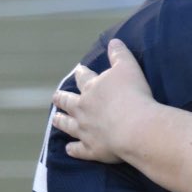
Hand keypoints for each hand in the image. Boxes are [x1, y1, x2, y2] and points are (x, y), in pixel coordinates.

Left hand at [51, 39, 153, 163]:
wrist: (136, 127)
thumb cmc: (133, 95)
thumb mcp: (129, 67)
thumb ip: (120, 54)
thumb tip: (113, 41)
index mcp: (92, 89)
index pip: (84, 78)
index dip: (82, 73)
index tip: (78, 70)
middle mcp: (83, 109)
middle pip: (68, 102)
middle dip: (62, 98)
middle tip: (56, 96)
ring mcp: (85, 130)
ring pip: (68, 125)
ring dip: (61, 122)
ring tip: (55, 119)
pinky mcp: (92, 148)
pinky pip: (79, 149)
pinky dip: (73, 149)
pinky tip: (69, 148)